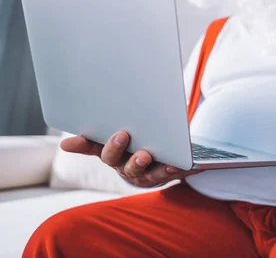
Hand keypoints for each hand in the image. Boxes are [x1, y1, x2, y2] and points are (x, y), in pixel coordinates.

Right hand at [60, 131, 202, 187]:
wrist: (174, 160)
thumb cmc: (144, 145)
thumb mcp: (124, 139)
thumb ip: (103, 136)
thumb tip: (65, 143)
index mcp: (115, 155)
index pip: (95, 148)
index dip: (83, 145)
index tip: (69, 141)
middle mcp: (126, 167)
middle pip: (115, 161)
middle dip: (116, 149)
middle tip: (121, 135)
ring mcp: (145, 173)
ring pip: (138, 171)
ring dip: (139, 162)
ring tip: (144, 154)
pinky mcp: (165, 175)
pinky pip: (165, 173)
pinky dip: (169, 168)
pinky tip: (173, 162)